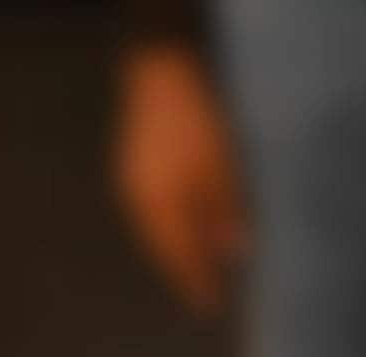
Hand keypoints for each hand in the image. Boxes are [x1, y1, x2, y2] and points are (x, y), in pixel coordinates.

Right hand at [113, 46, 248, 312]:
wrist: (160, 62)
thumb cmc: (195, 114)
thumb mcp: (218, 161)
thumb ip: (224, 206)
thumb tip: (233, 251)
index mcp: (155, 204)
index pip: (177, 255)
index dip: (195, 279)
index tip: (212, 303)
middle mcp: (136, 197)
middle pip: (163, 243)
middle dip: (186, 264)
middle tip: (207, 286)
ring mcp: (132, 176)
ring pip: (158, 224)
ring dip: (179, 242)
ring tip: (199, 256)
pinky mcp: (137, 157)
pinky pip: (156, 204)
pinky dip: (173, 218)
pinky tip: (187, 216)